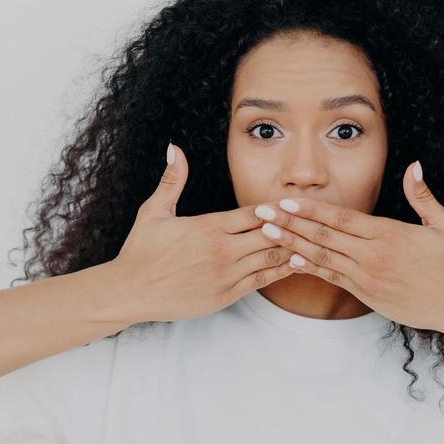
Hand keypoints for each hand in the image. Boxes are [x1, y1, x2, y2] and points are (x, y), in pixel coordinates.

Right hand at [110, 143, 298, 322]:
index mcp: (209, 226)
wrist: (129, 291)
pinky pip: (262, 281)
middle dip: (291, 227)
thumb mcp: (153, 212)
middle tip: (314, 220)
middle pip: (270, 234)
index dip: (277, 207)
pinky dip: (281, 271)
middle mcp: (222, 250)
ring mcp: (226, 275)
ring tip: (313, 240)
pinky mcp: (225, 295)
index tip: (295, 202)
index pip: (255, 213)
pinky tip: (297, 263)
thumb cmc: (141, 251)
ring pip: (271, 258)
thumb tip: (174, 148)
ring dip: (292, 248)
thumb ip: (172, 180)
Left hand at [252, 160, 443, 332]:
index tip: (287, 201)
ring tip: (268, 234)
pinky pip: (333, 279)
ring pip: (323, 258)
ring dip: (292, 245)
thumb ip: (422, 195)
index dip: (311, 210)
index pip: (342, 219)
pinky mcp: (367, 295)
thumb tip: (414, 165)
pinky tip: (291, 261)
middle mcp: (373, 256)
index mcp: (388, 235)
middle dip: (290, 223)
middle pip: (324, 236)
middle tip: (262, 214)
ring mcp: (367, 278)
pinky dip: (311, 269)